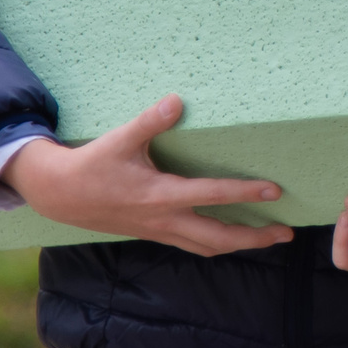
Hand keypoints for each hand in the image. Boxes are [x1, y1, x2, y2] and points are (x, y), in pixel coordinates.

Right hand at [0, 94, 291, 256]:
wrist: (61, 195)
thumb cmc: (93, 164)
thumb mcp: (120, 138)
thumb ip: (150, 121)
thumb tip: (177, 100)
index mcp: (161, 195)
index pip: (212, 195)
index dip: (245, 193)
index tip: (275, 191)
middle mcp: (165, 219)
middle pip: (219, 237)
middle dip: (255, 238)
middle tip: (286, 233)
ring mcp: (160, 231)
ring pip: (207, 247)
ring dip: (240, 245)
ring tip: (269, 239)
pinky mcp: (155, 233)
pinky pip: (193, 245)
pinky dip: (217, 243)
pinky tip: (231, 237)